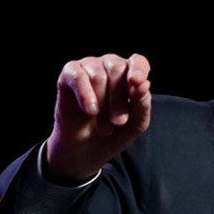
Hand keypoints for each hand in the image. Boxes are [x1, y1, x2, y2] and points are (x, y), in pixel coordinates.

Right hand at [45, 53, 151, 182]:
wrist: (86, 150)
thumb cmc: (114, 133)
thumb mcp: (136, 124)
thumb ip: (142, 104)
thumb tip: (144, 84)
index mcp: (130, 74)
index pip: (138, 62)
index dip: (139, 70)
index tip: (137, 83)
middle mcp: (110, 65)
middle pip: (117, 68)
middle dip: (119, 99)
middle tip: (118, 122)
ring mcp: (89, 67)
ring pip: (98, 75)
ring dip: (102, 103)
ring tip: (104, 126)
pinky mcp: (69, 74)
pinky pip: (77, 76)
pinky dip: (85, 95)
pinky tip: (90, 111)